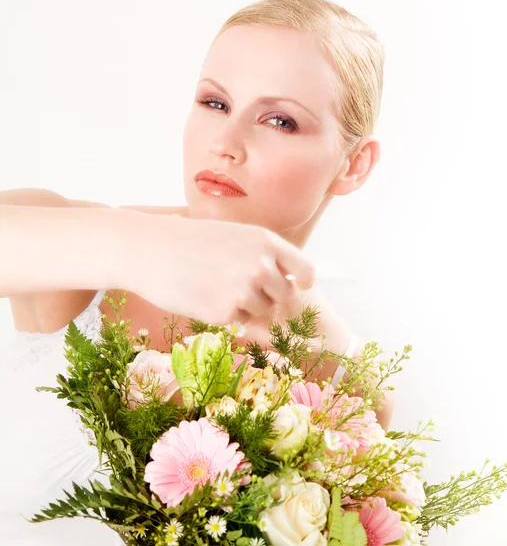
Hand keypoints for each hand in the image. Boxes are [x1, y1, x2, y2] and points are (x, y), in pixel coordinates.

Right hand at [125, 213, 315, 326]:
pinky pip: (239, 321)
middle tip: (242, 287)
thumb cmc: (190, 241)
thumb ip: (263, 256)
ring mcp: (245, 291)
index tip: (299, 285)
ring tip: (216, 286)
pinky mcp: (225, 313)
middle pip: (285, 295)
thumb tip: (287, 283)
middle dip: (270, 295)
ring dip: (246, 305)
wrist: (150, 250)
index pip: (305, 270)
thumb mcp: (234, 236)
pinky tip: (204, 297)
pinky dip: (226, 314)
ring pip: (263, 311)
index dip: (303, 281)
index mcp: (266, 242)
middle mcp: (262, 266)